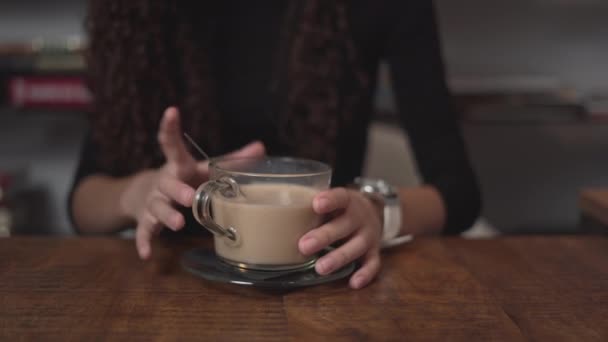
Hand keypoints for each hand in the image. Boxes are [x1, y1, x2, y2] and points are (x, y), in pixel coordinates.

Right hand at [120, 107, 264, 258]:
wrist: (142, 194)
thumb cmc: (183, 179)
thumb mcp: (202, 168)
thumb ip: (231, 160)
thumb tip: (262, 147)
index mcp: (178, 167)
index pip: (171, 145)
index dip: (170, 128)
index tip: (171, 111)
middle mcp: (163, 183)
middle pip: (168, 184)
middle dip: (178, 191)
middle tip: (190, 197)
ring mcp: (152, 201)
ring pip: (157, 207)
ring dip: (166, 216)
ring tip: (178, 225)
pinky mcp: (146, 220)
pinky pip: (144, 231)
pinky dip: (144, 242)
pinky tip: (146, 254)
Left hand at [298, 188, 382, 288]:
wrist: (372, 212)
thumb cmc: (341, 209)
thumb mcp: (331, 201)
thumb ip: (311, 207)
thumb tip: (274, 218)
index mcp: (348, 201)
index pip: (340, 197)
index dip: (330, 200)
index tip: (316, 204)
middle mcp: (360, 217)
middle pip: (344, 225)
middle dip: (324, 236)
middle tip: (304, 246)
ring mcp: (369, 235)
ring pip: (357, 246)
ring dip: (339, 257)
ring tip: (320, 268)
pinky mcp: (374, 251)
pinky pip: (373, 264)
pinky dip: (365, 274)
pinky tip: (353, 283)